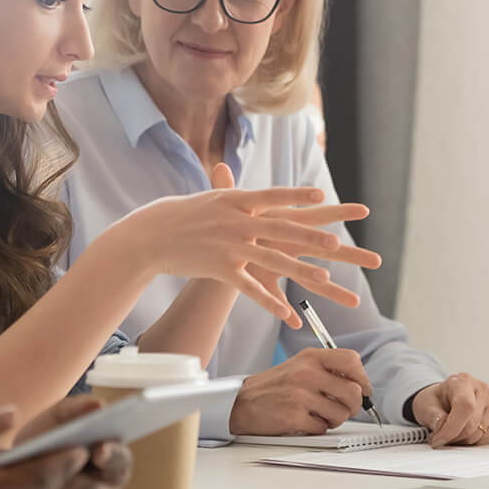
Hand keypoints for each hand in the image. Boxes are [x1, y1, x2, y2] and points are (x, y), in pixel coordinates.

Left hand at [8, 397, 131, 488]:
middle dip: (71, 483)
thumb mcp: (56, 420)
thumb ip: (75, 410)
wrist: (17, 469)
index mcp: (114, 464)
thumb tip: (97, 405)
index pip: (120, 462)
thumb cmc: (45, 441)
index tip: (96, 451)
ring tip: (25, 487)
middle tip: (48, 471)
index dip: (110, 457)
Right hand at [123, 164, 377, 325]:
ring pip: (271, 260)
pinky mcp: (221, 269)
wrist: (152, 235)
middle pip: (280, 229)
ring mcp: (230, 246)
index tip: (322, 194)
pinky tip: (288, 314)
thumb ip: (229, 189)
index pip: (273, 196)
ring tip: (324, 278)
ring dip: (300, 270)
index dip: (298, 196)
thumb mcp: (210, 198)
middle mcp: (236, 221)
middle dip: (310, 237)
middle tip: (336, 243)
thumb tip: (238, 174)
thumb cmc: (182, 214)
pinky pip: (251, 289)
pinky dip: (270, 303)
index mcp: (236, 200)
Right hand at [229, 348, 373, 434]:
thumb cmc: (274, 386)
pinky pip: (323, 428)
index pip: (352, 361)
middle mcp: (307, 373)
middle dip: (353, 406)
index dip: (362, 378)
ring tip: (319, 415)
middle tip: (343, 408)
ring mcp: (301, 395)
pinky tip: (305, 421)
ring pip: (342, 413)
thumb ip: (327, 369)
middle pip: (353, 392)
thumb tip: (360, 385)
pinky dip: (317, 428)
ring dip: (334, 419)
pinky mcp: (295, 416)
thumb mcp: (299, 366)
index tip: (361, 389)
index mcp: (311, 357)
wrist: (241, 402)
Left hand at [412, 374, 488, 445]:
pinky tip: (463, 432)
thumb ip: (432, 415)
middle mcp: (482, 389)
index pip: (465, 406)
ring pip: (479, 434)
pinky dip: (473, 441)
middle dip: (453, 437)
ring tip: (450, 433)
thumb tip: (441, 425)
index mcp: (463, 381)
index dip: (452, 428)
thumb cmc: (436, 400)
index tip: (438, 439)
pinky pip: (487, 438)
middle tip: (439, 437)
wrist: (444, 399)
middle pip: (472, 425)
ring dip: (462, 440)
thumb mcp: (425, 405)